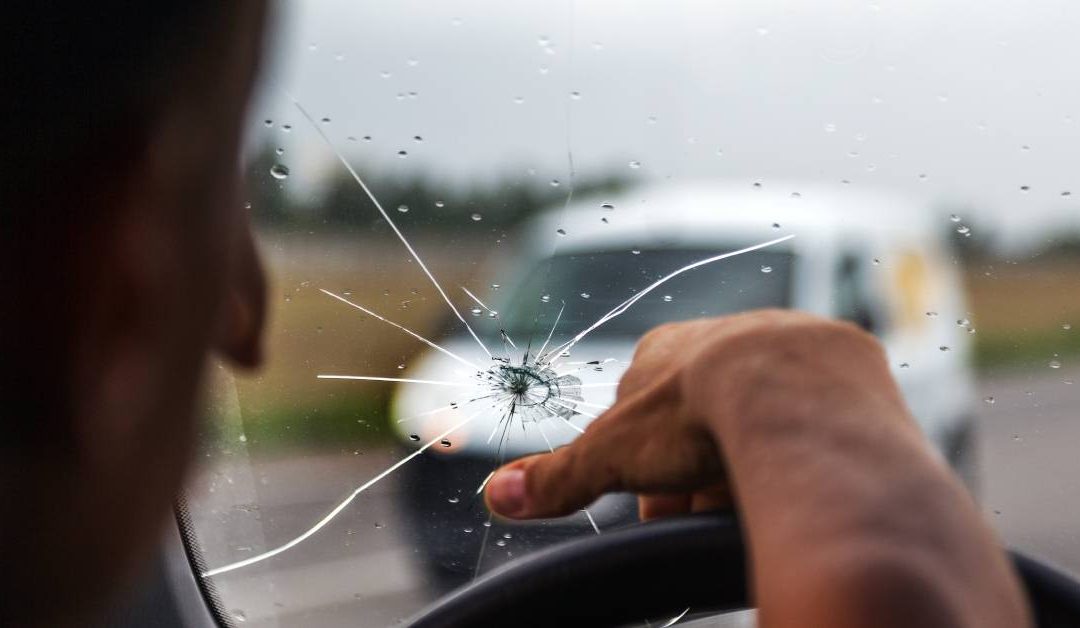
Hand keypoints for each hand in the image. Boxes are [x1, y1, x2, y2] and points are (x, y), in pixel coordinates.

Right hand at [484, 309, 903, 519]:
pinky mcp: (845, 364)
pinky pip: (819, 411)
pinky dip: (805, 444)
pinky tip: (803, 472)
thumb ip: (558, 474)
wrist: (798, 393)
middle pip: (705, 416)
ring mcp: (789, 344)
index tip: (660, 509)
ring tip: (757, 498)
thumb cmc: (698, 411)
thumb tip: (496, 496)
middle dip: (701, 469)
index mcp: (667, 349)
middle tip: (708, 512)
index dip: (649, 469)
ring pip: (763, 413)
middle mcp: (727, 335)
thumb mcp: (614, 452)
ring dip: (753, 457)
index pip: (647, 416)